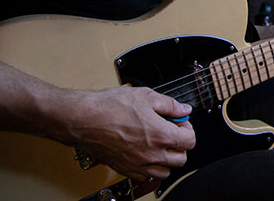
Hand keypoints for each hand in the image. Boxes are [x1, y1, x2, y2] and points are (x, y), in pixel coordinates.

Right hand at [57, 86, 195, 181]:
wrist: (84, 118)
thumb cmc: (109, 106)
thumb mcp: (145, 96)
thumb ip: (169, 104)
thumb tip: (183, 109)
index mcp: (160, 135)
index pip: (190, 141)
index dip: (187, 129)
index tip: (179, 122)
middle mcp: (151, 154)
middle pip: (181, 159)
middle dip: (180, 145)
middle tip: (171, 132)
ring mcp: (138, 164)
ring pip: (165, 171)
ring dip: (167, 159)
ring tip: (159, 143)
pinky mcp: (125, 169)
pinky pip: (145, 177)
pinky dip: (149, 168)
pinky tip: (145, 153)